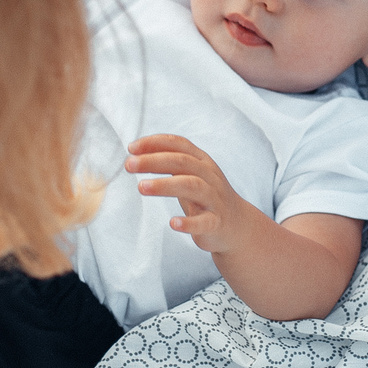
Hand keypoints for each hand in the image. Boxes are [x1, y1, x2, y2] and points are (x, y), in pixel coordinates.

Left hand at [126, 134, 264, 255]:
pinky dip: (188, 222)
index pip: (179, 145)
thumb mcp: (190, 174)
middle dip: (153, 161)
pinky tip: (172, 223)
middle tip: (129, 165)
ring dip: (165, 185)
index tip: (131, 147)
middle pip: (182, 162)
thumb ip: (169, 162)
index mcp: (201, 162)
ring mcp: (214, 199)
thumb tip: (135, 153)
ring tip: (141, 187)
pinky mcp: (216, 223)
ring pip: (192, 186)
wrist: (238, 225)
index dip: (155, 143)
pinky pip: (204, 222)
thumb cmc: (206, 196)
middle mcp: (209, 176)